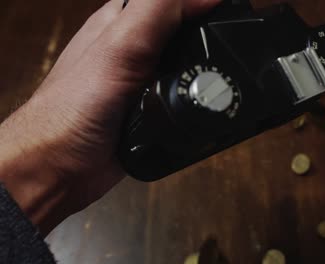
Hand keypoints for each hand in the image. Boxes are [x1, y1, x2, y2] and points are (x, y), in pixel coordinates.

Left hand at [0, 0, 218, 234]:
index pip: (172, 1)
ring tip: (225, 74)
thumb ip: (159, 13)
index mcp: (124, 22)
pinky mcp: (152, 110)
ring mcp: (145, 81)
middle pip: (184, 31)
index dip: (200, 4)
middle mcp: (135, 49)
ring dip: (205, 70)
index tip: (229, 11)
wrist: (63, 168)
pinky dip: (198, 98)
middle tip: (231, 46)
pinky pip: (183, 96)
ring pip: (187, 65)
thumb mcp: (121, 46)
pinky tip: (207, 100)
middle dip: (208, 37)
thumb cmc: (73, 107)